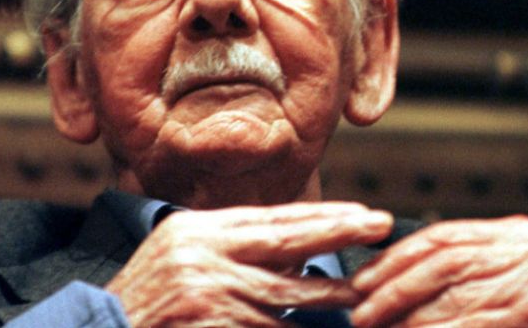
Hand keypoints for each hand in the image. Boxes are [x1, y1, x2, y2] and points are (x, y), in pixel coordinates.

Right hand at [105, 202, 392, 326]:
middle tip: (381, 223)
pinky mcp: (210, 327)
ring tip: (359, 293)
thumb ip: (230, 245)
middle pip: (286, 241)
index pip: (272, 218)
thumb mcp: (181, 254)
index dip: (320, 214)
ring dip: (325, 295)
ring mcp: (206, 294)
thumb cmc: (146, 296)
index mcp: (197, 230)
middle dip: (339, 231)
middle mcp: (202, 255)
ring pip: (283, 295)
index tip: (359, 210)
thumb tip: (294, 245)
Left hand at [350, 215, 527, 327]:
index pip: (440, 236)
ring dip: (407, 319)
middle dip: (393, 289)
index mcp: (512, 233)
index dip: (394, 258)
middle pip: (441, 264)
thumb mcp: (500, 276)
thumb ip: (459, 267)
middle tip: (360, 313)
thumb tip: (383, 274)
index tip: (360, 281)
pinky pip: (469, 324)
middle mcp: (524, 249)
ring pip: (451, 297)